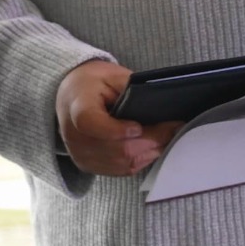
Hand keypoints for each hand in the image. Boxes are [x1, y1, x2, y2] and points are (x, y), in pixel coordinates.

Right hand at [56, 59, 181, 176]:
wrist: (71, 97)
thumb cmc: (92, 84)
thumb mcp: (112, 75)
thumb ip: (133, 90)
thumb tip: (162, 108)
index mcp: (76, 106)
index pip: (89, 123)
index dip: (116, 130)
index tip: (138, 127)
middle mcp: (73, 135)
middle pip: (116, 148)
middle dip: (151, 140)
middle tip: (173, 128)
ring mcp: (80, 153)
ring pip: (123, 162)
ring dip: (149, 150)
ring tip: (164, 136)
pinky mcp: (88, 164)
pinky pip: (121, 170)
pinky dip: (141, 159)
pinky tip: (149, 146)